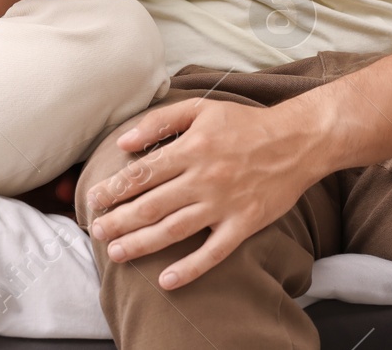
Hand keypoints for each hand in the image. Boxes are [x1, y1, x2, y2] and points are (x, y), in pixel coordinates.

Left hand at [83, 98, 326, 289]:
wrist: (297, 141)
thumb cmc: (245, 123)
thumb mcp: (201, 109)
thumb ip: (159, 121)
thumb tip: (123, 142)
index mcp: (191, 149)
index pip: (142, 173)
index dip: (114, 189)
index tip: (94, 200)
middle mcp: (204, 178)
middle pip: (151, 205)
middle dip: (119, 220)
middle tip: (95, 232)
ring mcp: (224, 204)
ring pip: (174, 230)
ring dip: (141, 244)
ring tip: (116, 254)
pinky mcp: (244, 224)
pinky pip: (213, 252)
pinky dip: (189, 268)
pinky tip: (166, 281)